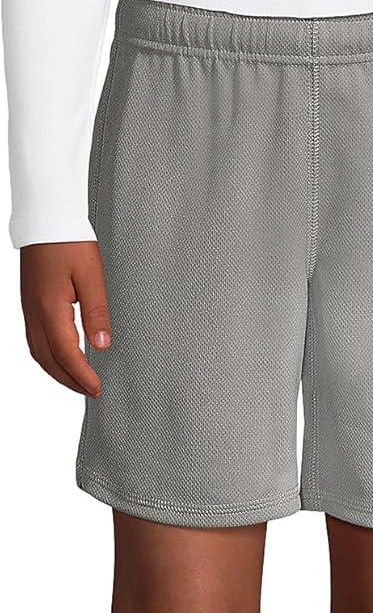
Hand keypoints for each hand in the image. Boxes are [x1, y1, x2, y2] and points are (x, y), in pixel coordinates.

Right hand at [20, 241, 110, 396]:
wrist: (45, 220)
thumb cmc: (68, 241)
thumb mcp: (92, 276)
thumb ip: (97, 313)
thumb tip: (102, 344)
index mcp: (50, 308)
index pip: (66, 354)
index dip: (82, 376)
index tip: (97, 388)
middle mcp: (35, 313)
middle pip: (49, 361)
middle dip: (70, 381)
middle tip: (90, 391)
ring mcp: (29, 311)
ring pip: (39, 354)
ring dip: (58, 373)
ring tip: (78, 382)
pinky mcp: (30, 306)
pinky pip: (35, 341)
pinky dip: (49, 358)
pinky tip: (61, 359)